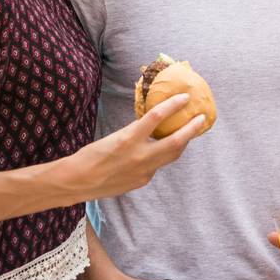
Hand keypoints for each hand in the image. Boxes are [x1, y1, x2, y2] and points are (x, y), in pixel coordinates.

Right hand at [74, 94, 206, 198]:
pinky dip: (163, 155)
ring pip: (172, 155)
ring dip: (183, 143)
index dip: (173, 105)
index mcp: (128, 139)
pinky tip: (164, 149)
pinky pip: (158, 165)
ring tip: (190, 132)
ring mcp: (144, 171)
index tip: (185, 97)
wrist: (78, 181)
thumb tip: (151, 124)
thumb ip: (135, 132)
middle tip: (202, 118)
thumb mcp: (114, 136)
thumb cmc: (91, 155)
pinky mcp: (143, 181)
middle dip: (192, 129)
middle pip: (175, 141)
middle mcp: (140, 156)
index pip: (156, 117)